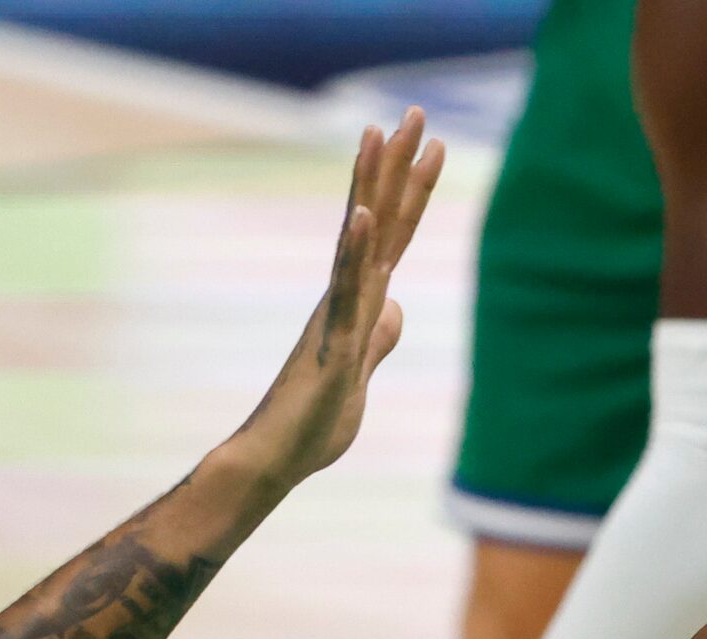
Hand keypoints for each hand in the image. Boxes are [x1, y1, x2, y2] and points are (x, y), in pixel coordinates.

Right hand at [237, 111, 443, 486]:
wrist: (276, 458)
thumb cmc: (312, 422)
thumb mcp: (359, 373)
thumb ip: (377, 336)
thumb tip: (395, 306)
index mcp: (357, 301)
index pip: (391, 235)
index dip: (411, 190)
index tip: (431, 145)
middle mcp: (345, 295)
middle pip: (378, 218)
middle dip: (398, 165)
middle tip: (416, 112)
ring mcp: (336, 312)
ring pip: (359, 238)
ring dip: (372, 185)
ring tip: (383, 132)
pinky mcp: (331, 339)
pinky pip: (344, 287)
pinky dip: (355, 250)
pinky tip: (363, 214)